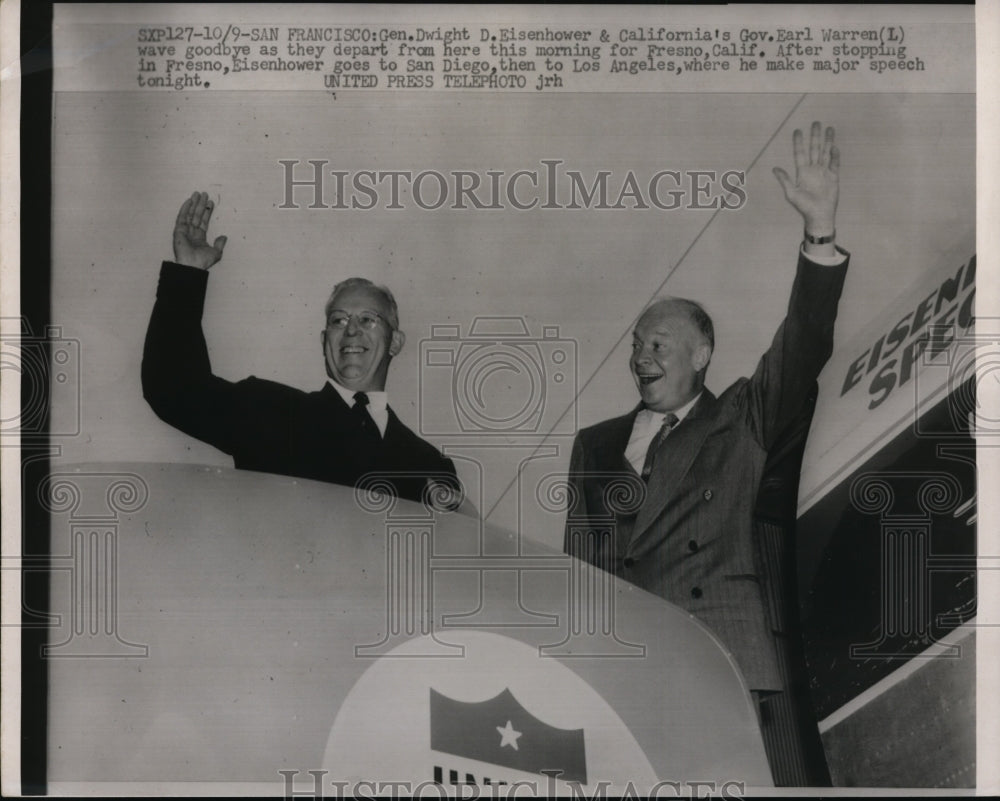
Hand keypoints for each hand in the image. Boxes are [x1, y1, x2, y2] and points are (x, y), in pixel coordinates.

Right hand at [173, 191, 226, 269]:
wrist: (193, 265)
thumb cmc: (203, 261)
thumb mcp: (216, 253)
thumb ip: (220, 244)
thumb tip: (224, 237)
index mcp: (200, 237)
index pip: (204, 221)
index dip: (207, 212)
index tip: (211, 202)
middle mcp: (192, 233)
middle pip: (197, 215)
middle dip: (200, 205)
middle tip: (204, 194)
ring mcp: (185, 231)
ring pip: (190, 214)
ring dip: (193, 204)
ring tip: (197, 194)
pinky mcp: (178, 230)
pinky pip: (181, 217)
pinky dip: (185, 209)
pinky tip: (189, 201)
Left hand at [773, 121, 838, 235]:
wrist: (819, 215)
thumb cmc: (804, 207)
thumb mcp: (791, 193)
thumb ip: (784, 180)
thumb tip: (774, 168)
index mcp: (802, 172)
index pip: (800, 153)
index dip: (799, 142)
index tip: (798, 130)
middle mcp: (813, 169)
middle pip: (814, 149)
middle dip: (815, 136)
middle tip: (816, 122)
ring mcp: (824, 172)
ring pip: (826, 152)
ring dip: (827, 141)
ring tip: (829, 128)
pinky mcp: (834, 177)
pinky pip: (834, 163)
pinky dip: (835, 155)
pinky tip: (834, 146)